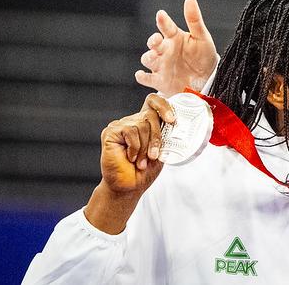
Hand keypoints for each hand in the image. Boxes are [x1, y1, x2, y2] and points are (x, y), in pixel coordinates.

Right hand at [84, 94, 174, 233]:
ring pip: (141, 125)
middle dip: (156, 137)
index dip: (164, 105)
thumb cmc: (144, 171)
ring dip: (145, 147)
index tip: (172, 120)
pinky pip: (130, 131)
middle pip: (151, 115)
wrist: (128, 187)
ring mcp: (121, 124)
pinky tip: (131, 157)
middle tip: (153, 155)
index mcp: (146, 123)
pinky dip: (135, 147)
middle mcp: (133, 120)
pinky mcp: (111, 131)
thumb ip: (166, 136)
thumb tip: (178, 124)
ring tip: (141, 161)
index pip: (154, 101)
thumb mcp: (161, 151)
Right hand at [135, 0, 217, 96]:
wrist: (207, 80)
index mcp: (174, 37)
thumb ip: (195, 19)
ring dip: (148, 57)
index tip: (161, 15)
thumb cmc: (204, 56)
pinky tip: (142, 74)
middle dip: (152, 41)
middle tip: (157, 39)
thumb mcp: (202, 37)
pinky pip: (145, 78)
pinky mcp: (159, 80)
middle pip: (152, 43)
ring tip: (155, 56)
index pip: (166, 26)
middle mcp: (165, 50)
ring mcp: (161, 65)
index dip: (163, 21)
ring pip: (147, 59)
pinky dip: (141, 76)